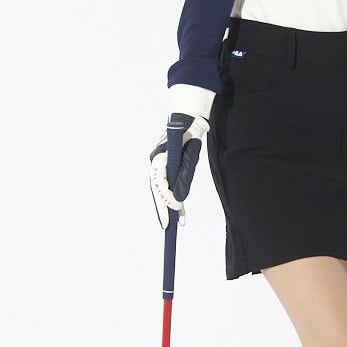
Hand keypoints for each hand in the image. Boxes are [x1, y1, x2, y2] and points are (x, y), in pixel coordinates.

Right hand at [149, 112, 209, 228]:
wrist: (188, 120)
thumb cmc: (189, 134)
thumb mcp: (191, 153)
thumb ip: (185, 175)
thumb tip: (180, 199)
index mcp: (158, 158)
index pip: (159, 182)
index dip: (166, 197)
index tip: (176, 208)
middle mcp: (156, 163)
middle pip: (157, 190)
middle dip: (163, 209)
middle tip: (167, 227)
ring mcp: (160, 166)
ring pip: (163, 190)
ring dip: (171, 206)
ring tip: (180, 222)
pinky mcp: (167, 169)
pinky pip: (169, 186)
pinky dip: (175, 198)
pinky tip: (182, 212)